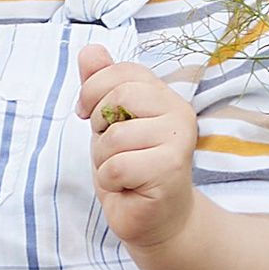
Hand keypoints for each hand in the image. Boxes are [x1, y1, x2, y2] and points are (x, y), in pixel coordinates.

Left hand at [76, 42, 198, 252]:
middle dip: (100, 127)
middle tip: (113, 149)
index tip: (89, 115)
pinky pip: (116, 166)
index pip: (121, 71)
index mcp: (165, 95)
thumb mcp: (109, 123)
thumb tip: (89, 49)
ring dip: (104, 160)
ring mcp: (178, 141)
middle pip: (119, 96)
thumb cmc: (132, 170)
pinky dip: (110, 181)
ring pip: (114, 136)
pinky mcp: (171, 169)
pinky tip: (128, 188)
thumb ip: (101, 85)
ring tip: (123, 172)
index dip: (94, 91)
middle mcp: (179, 112)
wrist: (156, 220)